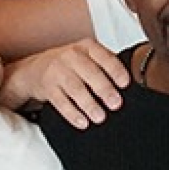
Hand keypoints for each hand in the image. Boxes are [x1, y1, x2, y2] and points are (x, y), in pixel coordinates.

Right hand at [3, 39, 129, 127]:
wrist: (35, 69)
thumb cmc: (70, 65)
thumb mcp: (88, 57)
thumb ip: (106, 67)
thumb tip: (132, 88)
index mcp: (87, 47)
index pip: (103, 56)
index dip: (115, 70)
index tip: (125, 84)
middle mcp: (71, 56)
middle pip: (89, 72)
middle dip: (104, 89)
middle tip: (116, 104)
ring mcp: (57, 71)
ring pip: (75, 88)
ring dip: (89, 104)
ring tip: (100, 117)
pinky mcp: (47, 87)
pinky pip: (60, 102)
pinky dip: (72, 113)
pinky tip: (82, 122)